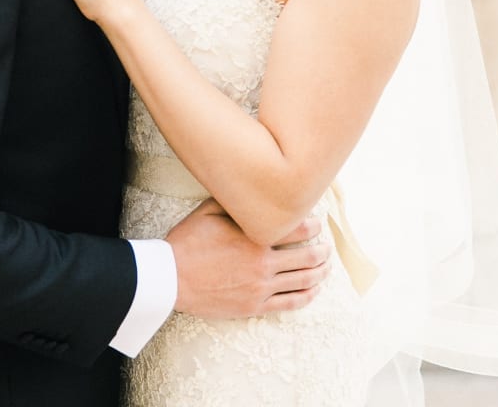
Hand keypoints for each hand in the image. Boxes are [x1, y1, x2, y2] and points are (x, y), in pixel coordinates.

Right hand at [168, 199, 330, 318]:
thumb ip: (234, 202)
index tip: (317, 222)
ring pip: (304, 281)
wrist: (170, 278)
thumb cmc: (187, 243)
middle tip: (326, 246)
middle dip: (322, 250)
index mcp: (254, 238)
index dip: (314, 224)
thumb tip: (253, 191)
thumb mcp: (207, 212)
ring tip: (326, 266)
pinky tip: (314, 289)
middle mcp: (263, 263)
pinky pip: (291, 303)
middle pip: (308, 257)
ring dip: (321, 272)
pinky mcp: (255, 306)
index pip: (299, 229)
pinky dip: (308, 296)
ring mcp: (261, 287)